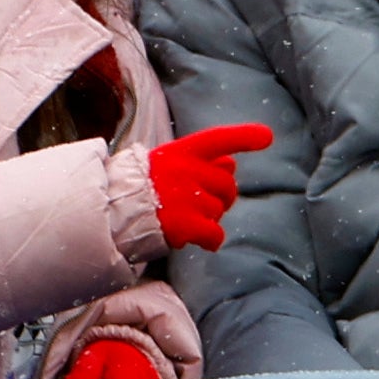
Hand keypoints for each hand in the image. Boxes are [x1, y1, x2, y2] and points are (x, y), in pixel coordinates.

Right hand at [143, 122, 274, 248]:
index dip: (244, 137)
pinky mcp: (185, 223)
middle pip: (227, 184)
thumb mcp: (167, 164)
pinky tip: (203, 241)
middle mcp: (185, 170)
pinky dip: (212, 239)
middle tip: (204, 204)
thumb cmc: (141, 187)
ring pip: (219, 210)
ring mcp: (186, 196)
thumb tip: (231, 164)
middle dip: (223, 196)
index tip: (267, 137)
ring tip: (187, 219)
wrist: (111, 213)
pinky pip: (215, 233)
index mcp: (180, 152)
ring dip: (209, 218)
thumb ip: (199, 162)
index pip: (217, 139)